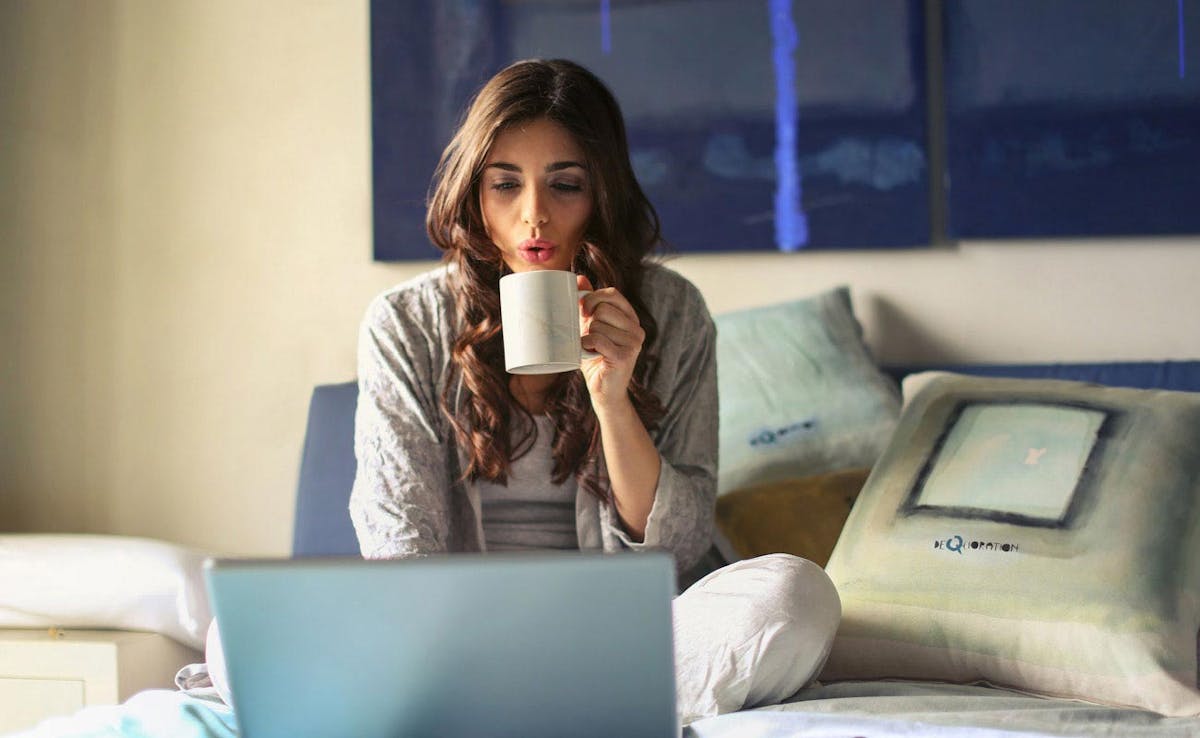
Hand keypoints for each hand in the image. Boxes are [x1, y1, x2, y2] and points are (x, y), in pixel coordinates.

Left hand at [577, 274, 644, 410]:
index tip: (583, 310)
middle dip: (589, 321)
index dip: (593, 297)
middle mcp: (636, 329)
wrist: (604, 390)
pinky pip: (597, 339)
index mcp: (630, 318)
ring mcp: (634, 343)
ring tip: (591, 349)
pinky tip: (588, 353)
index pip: (612, 294)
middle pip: (603, 308)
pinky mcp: (625, 356)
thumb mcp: (591, 327)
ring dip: (587, 337)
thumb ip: (589, 304)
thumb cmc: (596, 358)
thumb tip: (579, 278)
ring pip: (598, 325)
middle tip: (588, 336)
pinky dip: (586, 345)